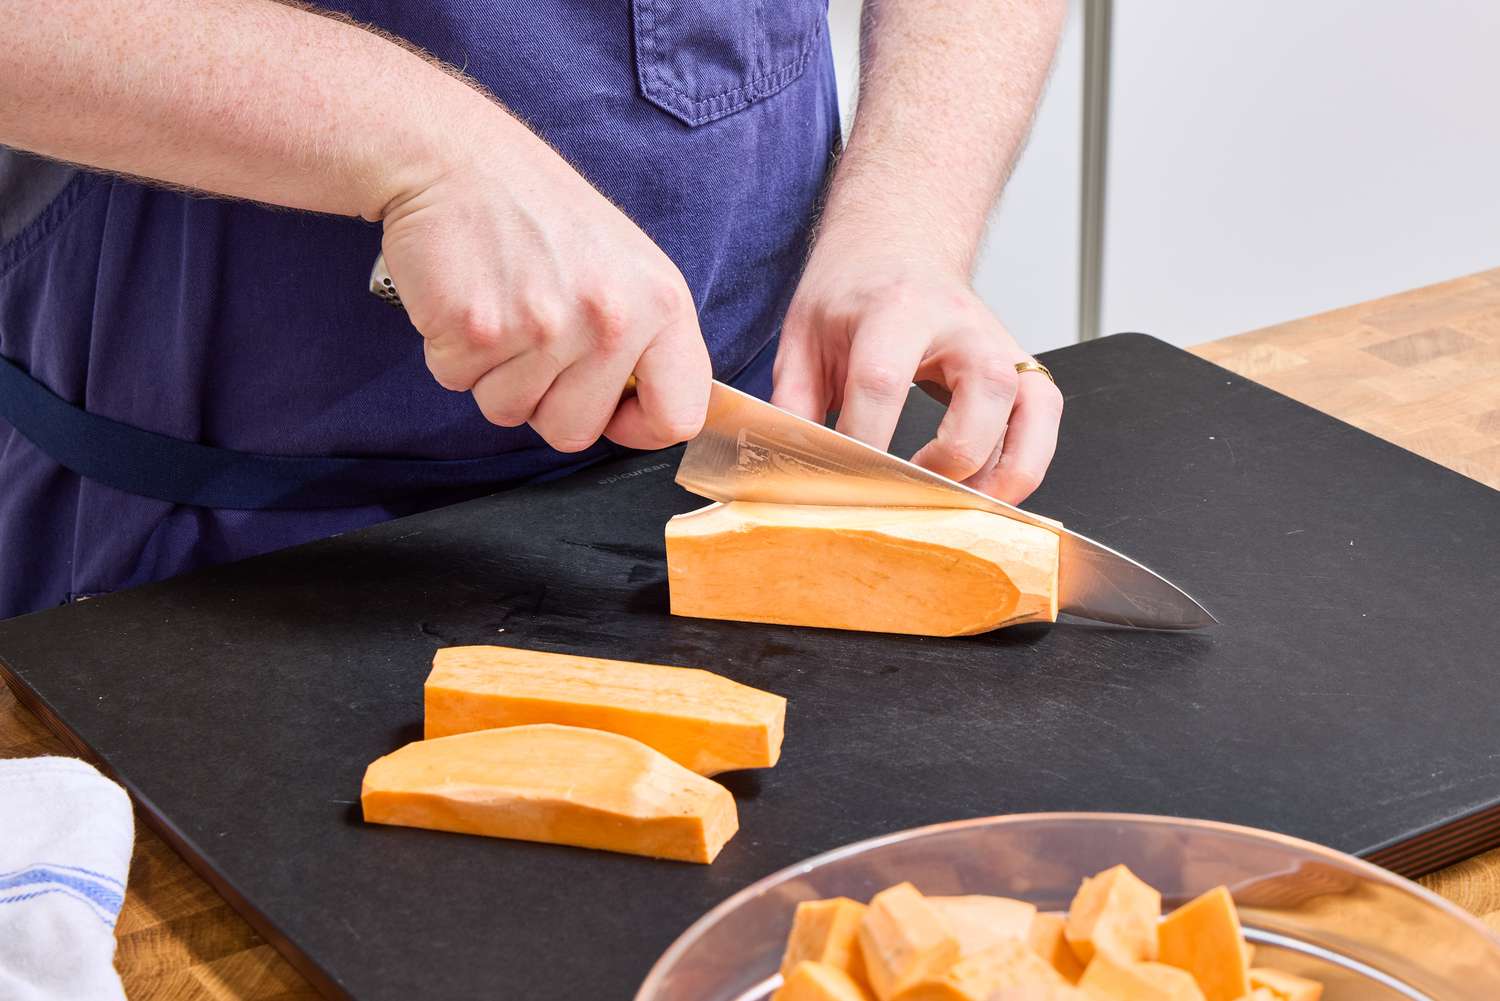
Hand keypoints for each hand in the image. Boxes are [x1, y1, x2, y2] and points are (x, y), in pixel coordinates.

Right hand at [377, 114, 710, 452]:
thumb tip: (646, 414)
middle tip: (532, 335)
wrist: (455, 156)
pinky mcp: (476, 328)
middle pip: (575, 432)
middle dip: (544, 401)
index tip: (612, 407)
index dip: (639, 426)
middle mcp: (612, 317)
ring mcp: (544, 325)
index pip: (679, 415)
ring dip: (494, 375)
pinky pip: (459, 383)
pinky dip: (452, 352)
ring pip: (510, 413)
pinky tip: (466, 297)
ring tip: (500, 307)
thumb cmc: (538, 213)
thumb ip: (644, 339)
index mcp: (662, 303)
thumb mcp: (625, 266)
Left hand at [772, 237, 1062, 503]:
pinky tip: (986, 490)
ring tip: (955, 506)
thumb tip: (791, 468)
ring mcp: (1001, 344)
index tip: (847, 477)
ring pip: (1030, 411)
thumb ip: (795, 402)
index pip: (883, 381)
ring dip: (998, 473)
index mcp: (896, 308)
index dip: (864, 440)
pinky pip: (1045, 420)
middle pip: (981, 395)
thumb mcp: (805, 336)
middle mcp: (962, 324)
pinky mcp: (1023, 367)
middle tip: (905, 492)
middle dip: (943, 462)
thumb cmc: (853, 292)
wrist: (898, 245)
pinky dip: (1026, 464)